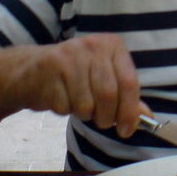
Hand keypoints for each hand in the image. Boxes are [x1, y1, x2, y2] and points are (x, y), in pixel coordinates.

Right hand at [25, 33, 148, 136]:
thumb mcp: (104, 80)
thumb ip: (127, 97)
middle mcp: (93, 46)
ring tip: (77, 103)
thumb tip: (146, 117)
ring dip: (84, 114)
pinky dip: (64, 110)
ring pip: (86, 104)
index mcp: (112, 45)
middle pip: (108, 95)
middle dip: (106, 117)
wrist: (30, 68)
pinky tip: (60, 97)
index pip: (129, 83)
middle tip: (101, 121)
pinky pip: (64, 106)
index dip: (130, 111)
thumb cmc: (75, 76)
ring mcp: (69, 55)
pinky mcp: (49, 68)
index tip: (127, 130)